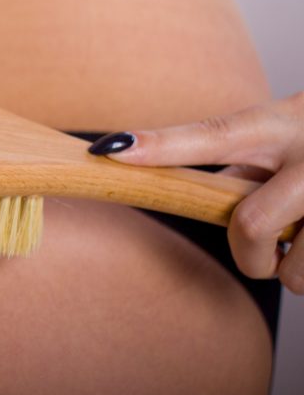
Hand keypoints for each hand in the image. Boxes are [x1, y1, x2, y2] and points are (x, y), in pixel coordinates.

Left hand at [88, 93, 303, 293]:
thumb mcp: (286, 130)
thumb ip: (243, 162)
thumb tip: (190, 187)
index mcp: (277, 124)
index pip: (209, 136)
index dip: (158, 146)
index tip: (109, 150)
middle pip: (249, 225)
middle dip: (248, 255)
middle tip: (260, 252)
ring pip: (295, 269)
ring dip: (295, 270)